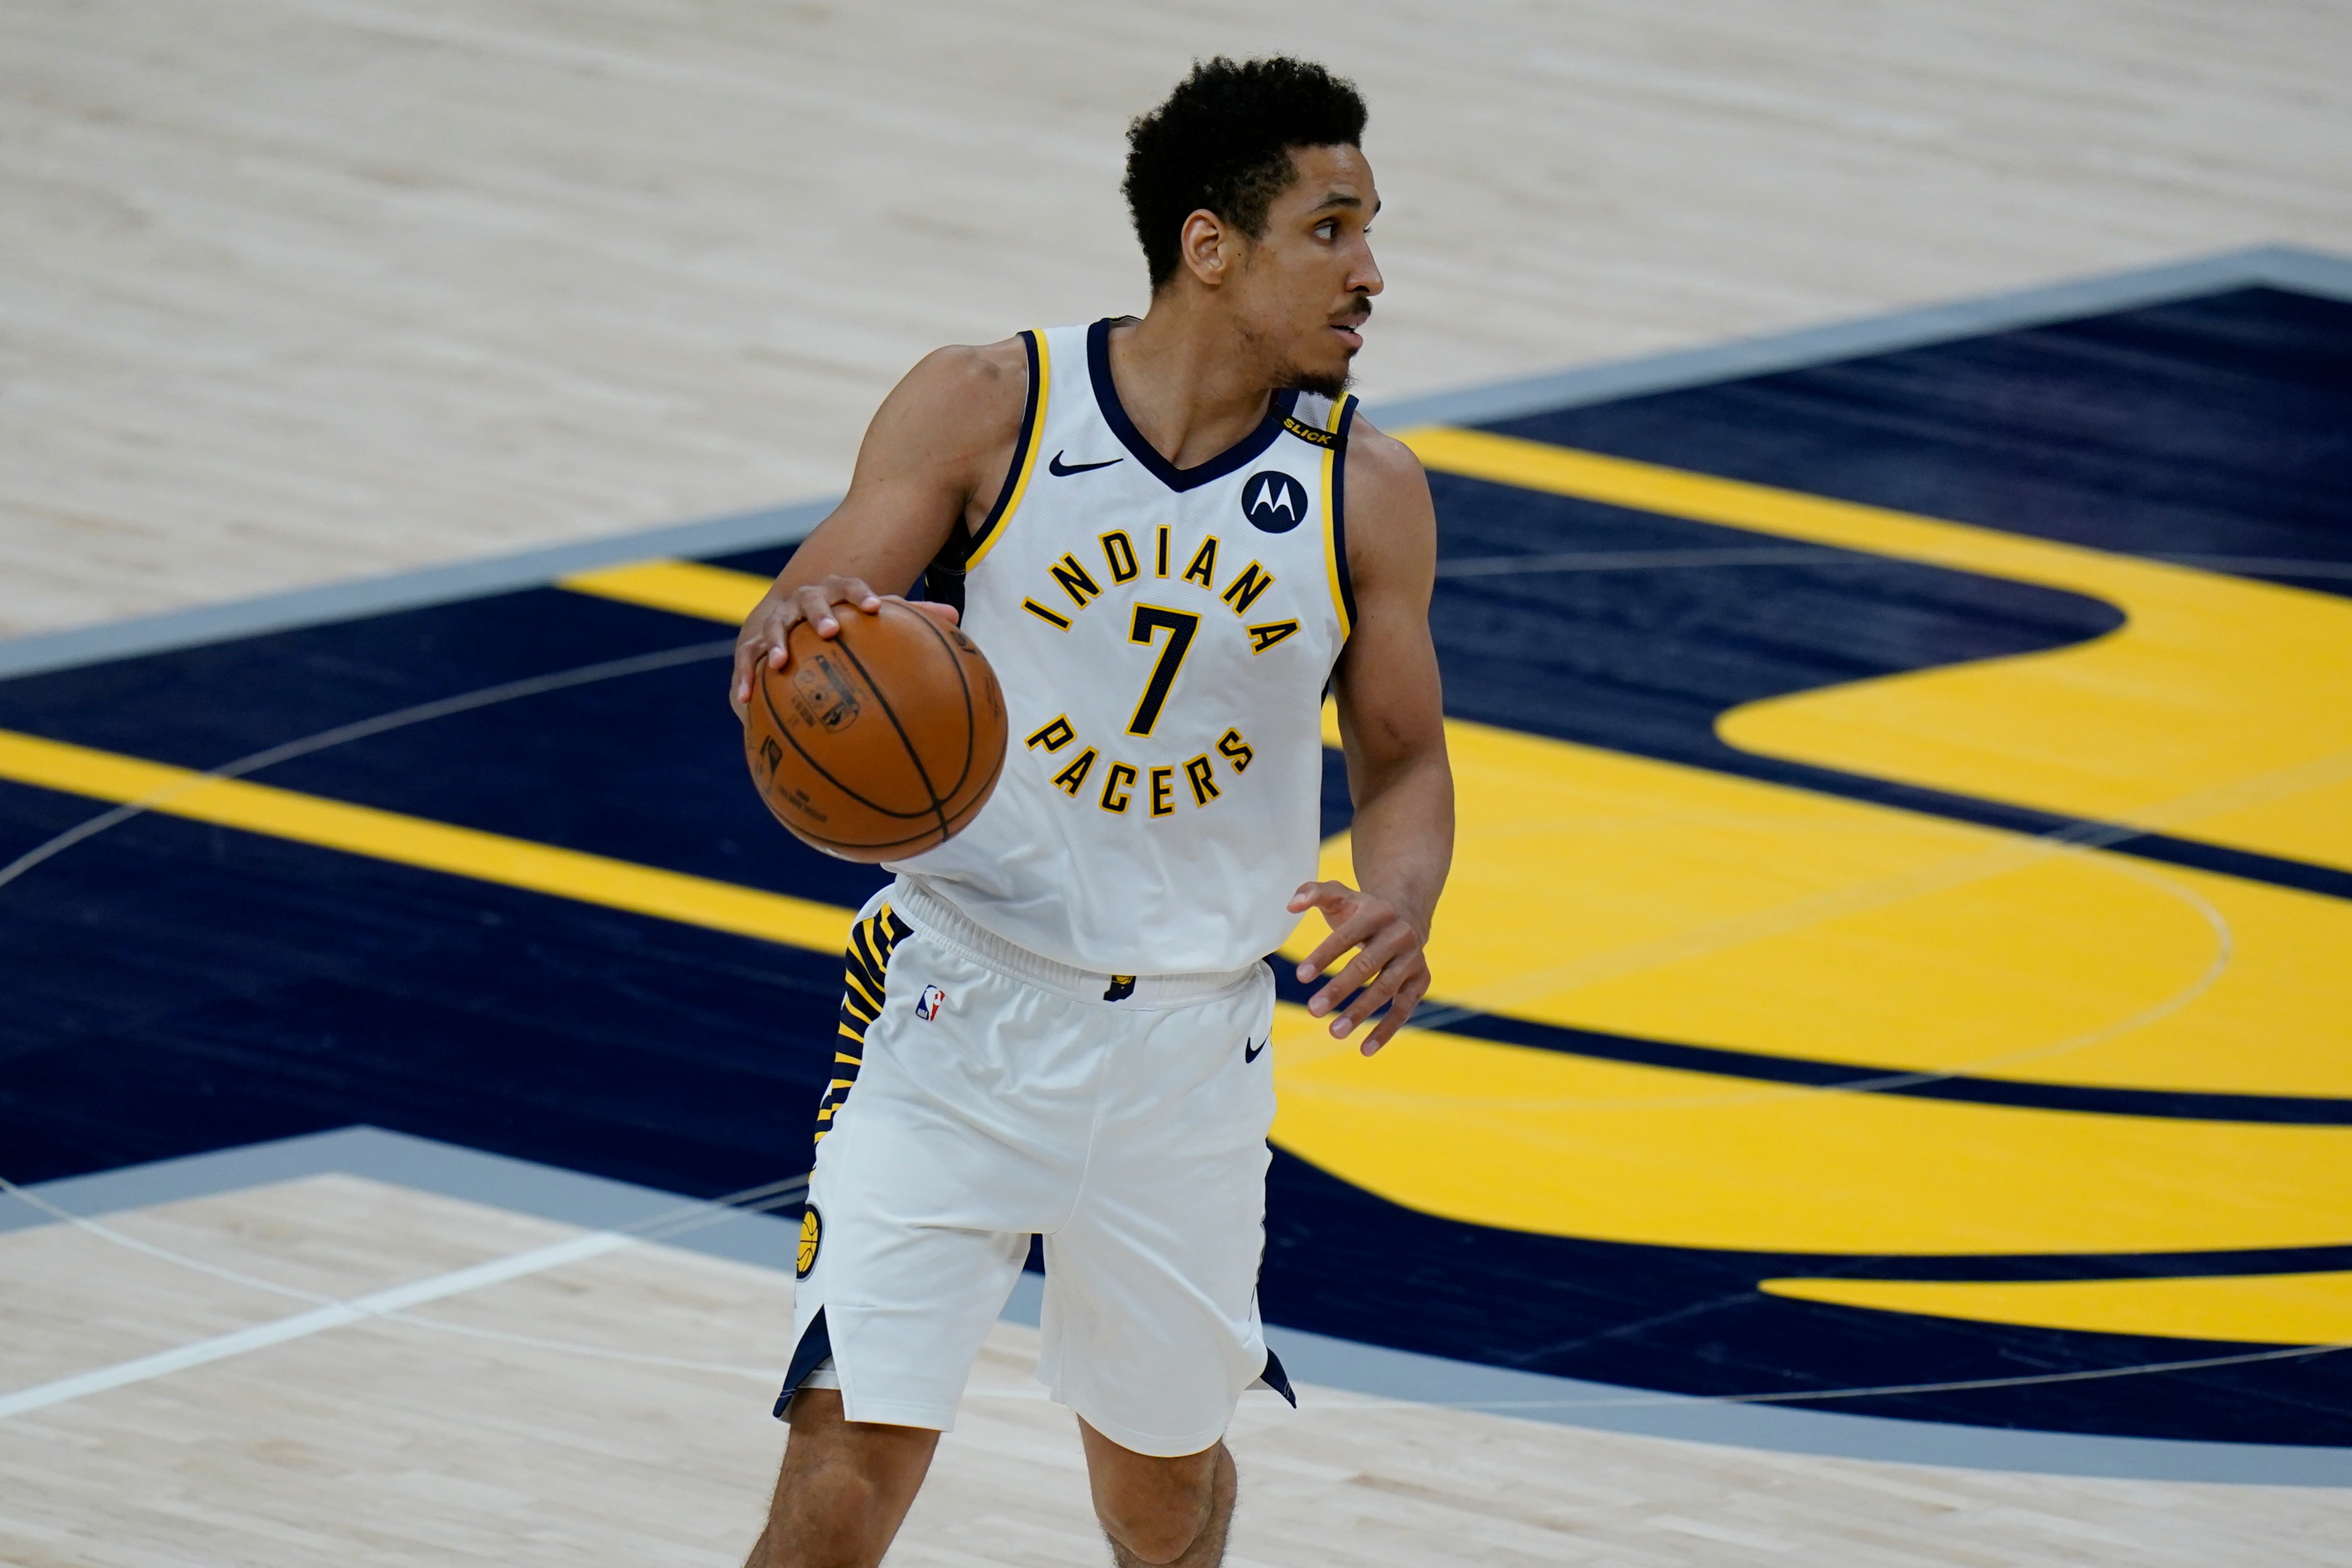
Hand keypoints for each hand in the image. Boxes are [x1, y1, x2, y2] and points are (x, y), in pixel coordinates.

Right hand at [730, 575, 958, 716]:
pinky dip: (744, 678)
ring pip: (773, 628)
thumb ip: (910, 616)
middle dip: (819, 614)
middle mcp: (803, 602)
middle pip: (810, 601)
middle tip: (830, 630)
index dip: (861, 594)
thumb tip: (955, 618)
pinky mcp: (753, 646)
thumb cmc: (844, 621)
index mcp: (834, 592)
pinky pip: (746, 661)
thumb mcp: (871, 616)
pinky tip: (746, 702)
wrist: (794, 618)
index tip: (875, 607)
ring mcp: (776, 621)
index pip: (848, 586)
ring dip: (776, 644)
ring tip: (780, 663)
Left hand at [1286, 880, 1431, 1054]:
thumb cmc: (1361, 910)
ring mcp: (1413, 958)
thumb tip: (1291, 905)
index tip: (1301, 977)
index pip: (1347, 936)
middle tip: (1312, 1010)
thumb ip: (1313, 893)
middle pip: (1367, 965)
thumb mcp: (1340, 895)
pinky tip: (1365, 1049)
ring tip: (1334, 1032)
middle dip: (1339, 989)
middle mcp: (1400, 934)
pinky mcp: (1421, 980)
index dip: (1324, 956)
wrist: (1406, 914)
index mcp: (1377, 912)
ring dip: (1361, 1013)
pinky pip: (1404, 1008)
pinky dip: (1387, 1029)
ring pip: (1386, 989)